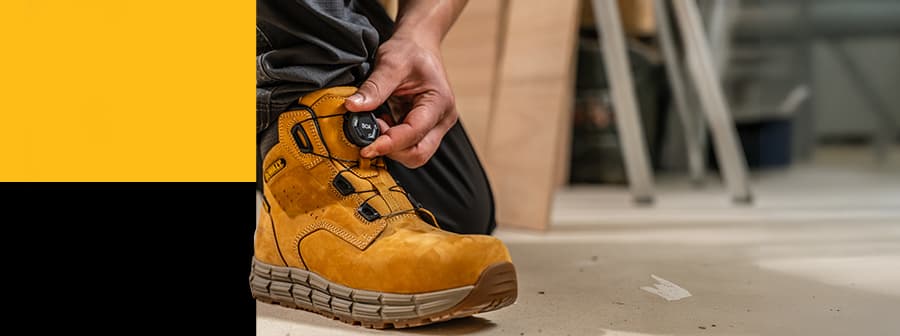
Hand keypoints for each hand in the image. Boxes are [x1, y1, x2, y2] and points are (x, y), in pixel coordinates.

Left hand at [344, 34, 457, 168]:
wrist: (419, 44)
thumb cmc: (410, 50)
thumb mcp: (390, 63)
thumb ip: (373, 87)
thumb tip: (352, 107)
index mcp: (439, 102)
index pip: (414, 134)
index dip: (389, 144)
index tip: (366, 147)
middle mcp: (442, 119)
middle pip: (418, 153)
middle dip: (391, 149)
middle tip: (371, 130)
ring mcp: (435, 126)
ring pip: (414, 154)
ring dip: (391, 146)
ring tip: (378, 122)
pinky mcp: (425, 128)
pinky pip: (409, 145)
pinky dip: (392, 141)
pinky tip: (383, 122)